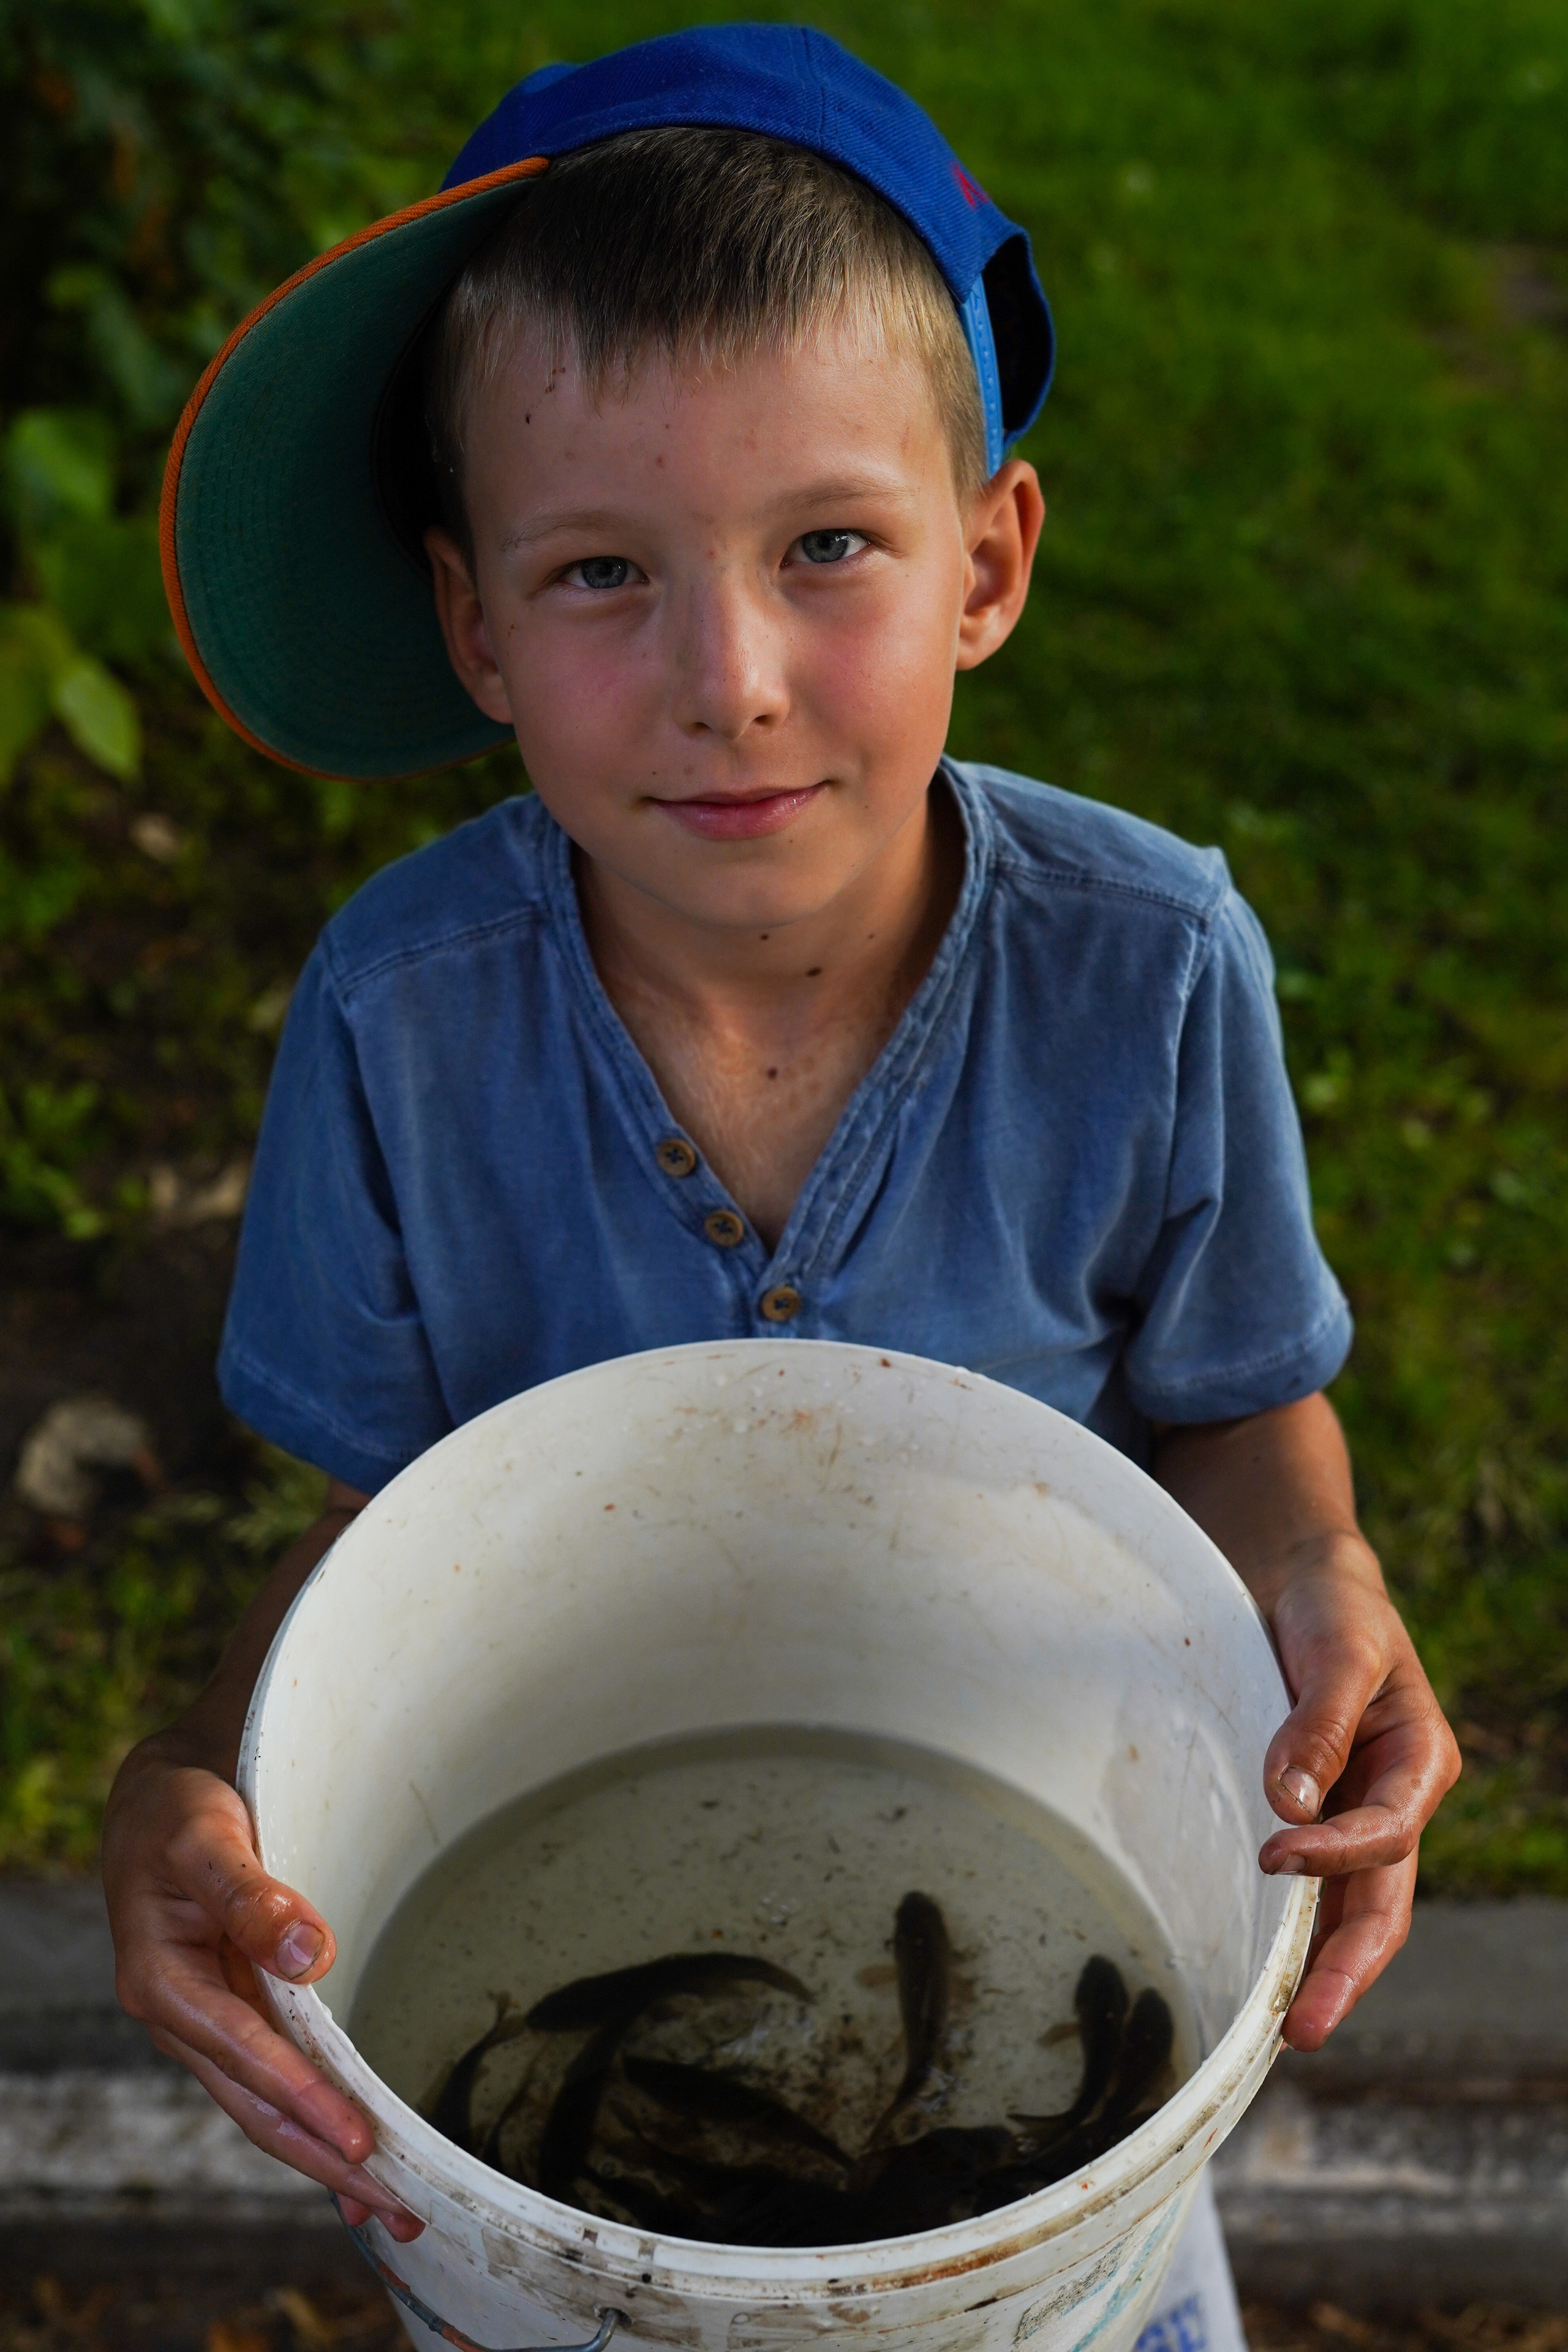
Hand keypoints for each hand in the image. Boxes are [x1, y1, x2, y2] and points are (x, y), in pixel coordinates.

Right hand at [103, 1730, 422, 2238]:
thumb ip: (250, 1893)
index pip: (245, 2054)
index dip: (303, 2097)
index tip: (358, 2140)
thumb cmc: (178, 1812)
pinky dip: (307, 2121)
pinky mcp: (227, 2015)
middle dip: (321, 2159)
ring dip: (319, 2155)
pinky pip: (268, 2081)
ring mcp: (203, 2023)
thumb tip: (308, 1951)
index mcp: (161, 1980)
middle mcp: (178, 2016)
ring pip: (261, 2106)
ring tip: (386, 2201)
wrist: (156, 1800)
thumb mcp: (205, 1837)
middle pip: (254, 2105)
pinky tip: (346, 2157)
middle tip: (393, 2203)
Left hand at [1255, 1539, 1460, 2050]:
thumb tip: (1288, 1804)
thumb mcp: (1338, 1648)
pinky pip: (1312, 1885)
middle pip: (1381, 1903)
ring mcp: (1356, 1814)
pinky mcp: (1315, 1814)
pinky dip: (1293, 1928)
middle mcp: (1395, 1800)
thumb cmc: (1332, 1607)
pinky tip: (1261, 1968)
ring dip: (1320, 1968)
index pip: (1388, 1832)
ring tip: (1282, 2030)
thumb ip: (1317, 1723)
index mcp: (1420, 1761)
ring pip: (1348, 1909)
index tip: (1273, 1856)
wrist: (1304, 1582)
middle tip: (1302, 2031)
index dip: (1335, 1854)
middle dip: (1346, 1971)